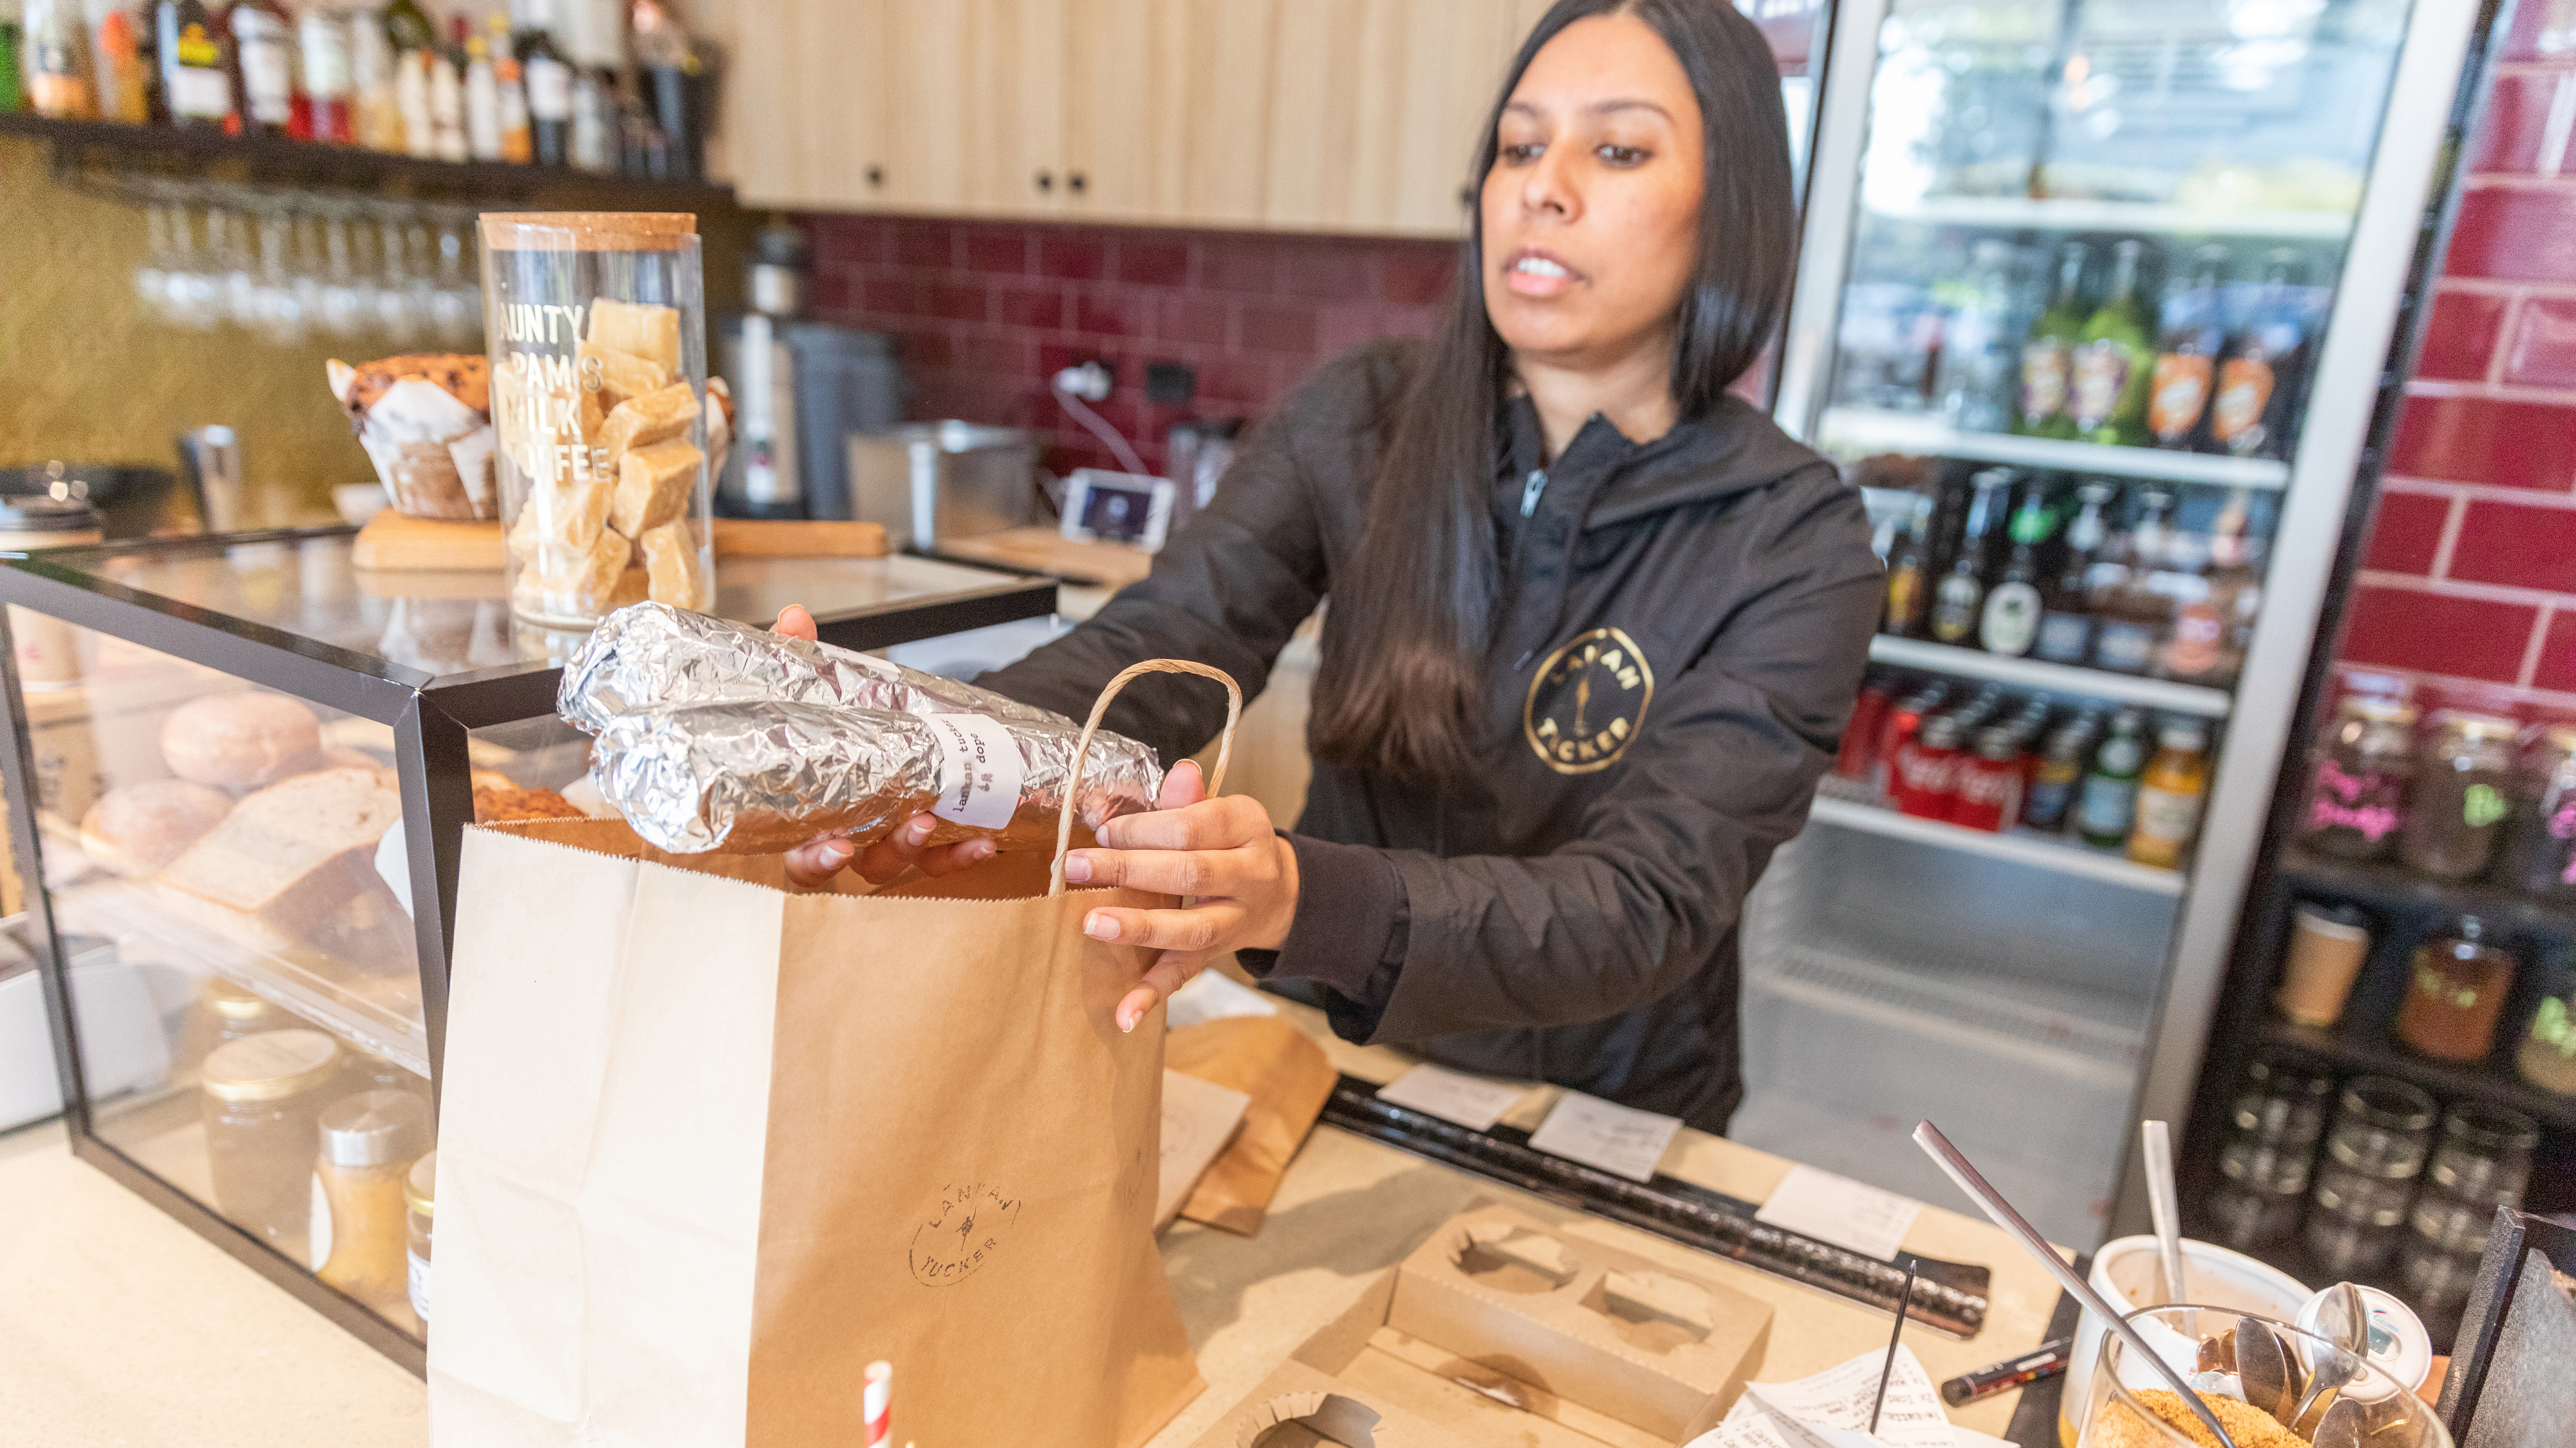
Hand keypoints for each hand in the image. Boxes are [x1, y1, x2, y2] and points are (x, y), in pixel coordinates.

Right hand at [772, 605, 995, 886]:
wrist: (896, 723)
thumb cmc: (847, 722)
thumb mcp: (825, 690)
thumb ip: (805, 659)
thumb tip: (794, 618)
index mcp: (816, 815)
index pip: (800, 856)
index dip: (814, 860)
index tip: (835, 845)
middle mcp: (855, 837)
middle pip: (859, 867)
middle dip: (882, 853)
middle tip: (906, 827)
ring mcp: (894, 841)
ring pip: (903, 863)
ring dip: (918, 848)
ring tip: (932, 820)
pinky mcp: (933, 840)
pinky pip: (946, 859)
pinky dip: (962, 853)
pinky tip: (983, 839)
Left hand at [1063, 761, 1298, 1032]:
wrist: (1281, 893)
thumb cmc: (1231, 844)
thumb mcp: (1220, 812)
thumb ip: (1189, 800)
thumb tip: (1179, 773)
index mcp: (1246, 826)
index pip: (1192, 826)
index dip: (1145, 829)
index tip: (1103, 830)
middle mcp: (1250, 873)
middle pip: (1190, 873)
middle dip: (1130, 869)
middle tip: (1077, 867)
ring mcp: (1237, 919)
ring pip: (1191, 927)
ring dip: (1140, 927)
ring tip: (1094, 925)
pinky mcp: (1218, 953)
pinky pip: (1186, 975)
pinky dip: (1153, 996)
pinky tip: (1123, 1014)